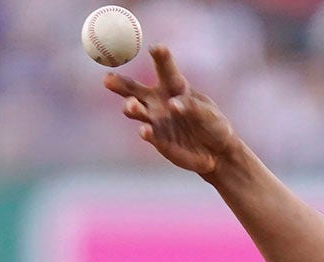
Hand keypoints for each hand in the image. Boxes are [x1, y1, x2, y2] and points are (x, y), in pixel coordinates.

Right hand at [103, 45, 238, 175]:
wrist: (216, 152)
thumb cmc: (214, 126)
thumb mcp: (209, 114)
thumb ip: (192, 107)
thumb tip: (173, 104)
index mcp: (175, 87)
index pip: (165, 69)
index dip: (160, 57)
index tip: (157, 48)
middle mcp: (159, 100)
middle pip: (134, 88)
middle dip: (120, 83)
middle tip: (107, 78)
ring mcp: (155, 120)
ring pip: (135, 110)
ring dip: (131, 107)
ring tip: (132, 105)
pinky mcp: (157, 139)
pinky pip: (147, 133)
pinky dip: (145, 132)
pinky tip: (144, 130)